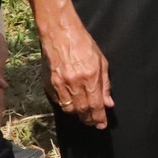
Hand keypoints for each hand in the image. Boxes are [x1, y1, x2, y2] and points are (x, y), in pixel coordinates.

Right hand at [32, 0, 111, 128]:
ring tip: (84, 115)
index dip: (99, 118)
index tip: (101, 124)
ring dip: (77, 114)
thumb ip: (105, 84)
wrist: (60, 33)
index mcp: (90, 77)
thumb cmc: (83, 44)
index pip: (95, 106)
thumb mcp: (101, 61)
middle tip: (94, 123)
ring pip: (69, 109)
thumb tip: (108, 103)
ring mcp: (59, 84)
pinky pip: (58, 101)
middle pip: (82, 110)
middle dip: (89, 119)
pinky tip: (72, 104)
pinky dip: (66, 105)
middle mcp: (74, 83)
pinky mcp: (49, 83)